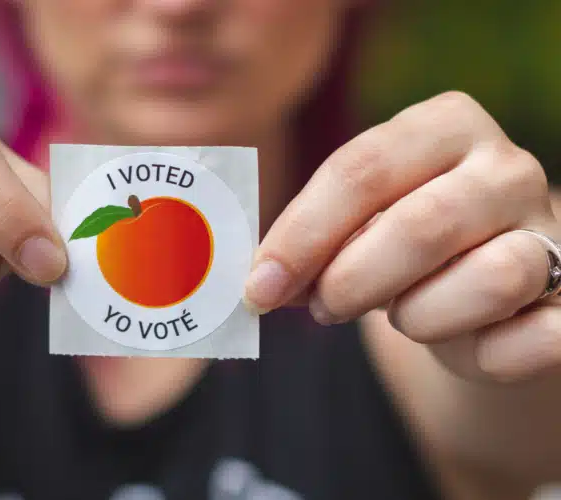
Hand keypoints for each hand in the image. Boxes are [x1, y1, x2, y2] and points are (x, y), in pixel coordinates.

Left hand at [245, 91, 558, 381]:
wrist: (476, 286)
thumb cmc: (398, 245)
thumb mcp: (353, 225)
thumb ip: (313, 241)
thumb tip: (260, 282)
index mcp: (443, 125)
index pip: (360, 170)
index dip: (301, 235)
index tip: (260, 286)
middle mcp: (506, 166)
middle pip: (421, 224)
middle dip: (352, 280)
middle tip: (322, 308)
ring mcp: (550, 229)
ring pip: (492, 277)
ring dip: (421, 315)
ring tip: (400, 315)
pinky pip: (537, 337)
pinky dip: (488, 354)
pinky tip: (464, 347)